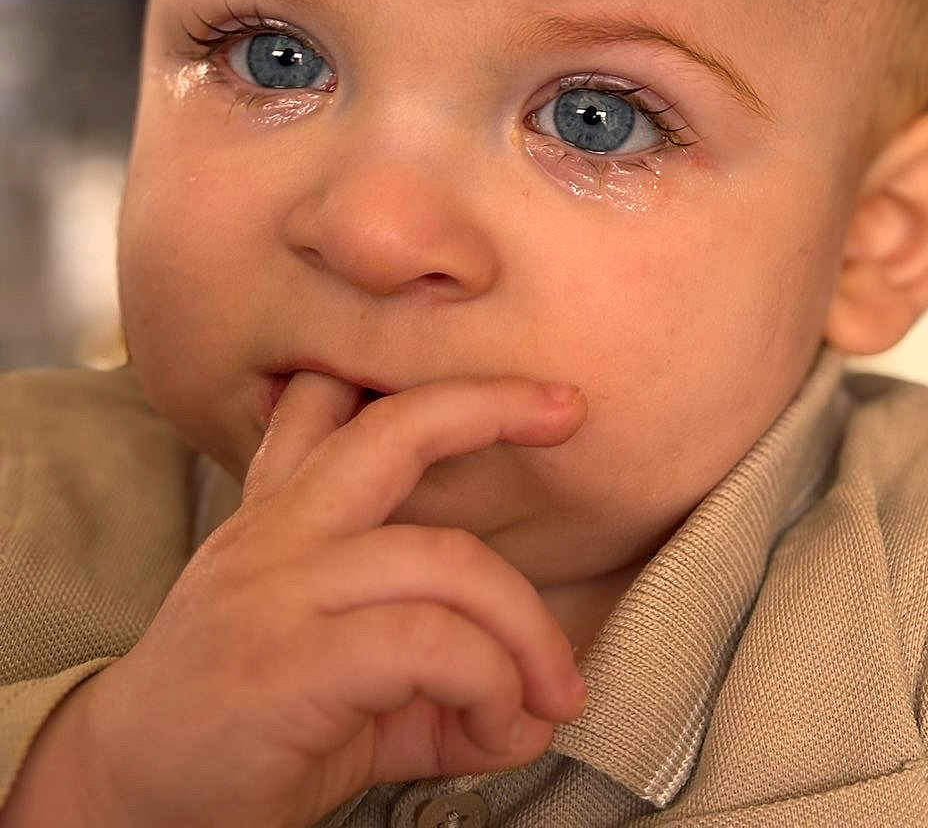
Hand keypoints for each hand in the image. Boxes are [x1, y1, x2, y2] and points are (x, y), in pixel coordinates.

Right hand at [70, 373, 589, 827]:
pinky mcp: (292, 659)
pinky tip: (499, 726)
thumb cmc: (240, 727)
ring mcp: (282, 587)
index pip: (336, 406)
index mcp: (282, 514)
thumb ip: (436, 669)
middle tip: (567, 410)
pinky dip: (490, 682)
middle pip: (395, 432)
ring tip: (550, 692)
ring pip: (444, 562)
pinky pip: (429, 643)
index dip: (420, 381)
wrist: (125, 795)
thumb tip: (538, 705)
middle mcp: (279, 531)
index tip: (508, 376)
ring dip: (524, 631)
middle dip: (490, 404)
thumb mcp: (344, 676)